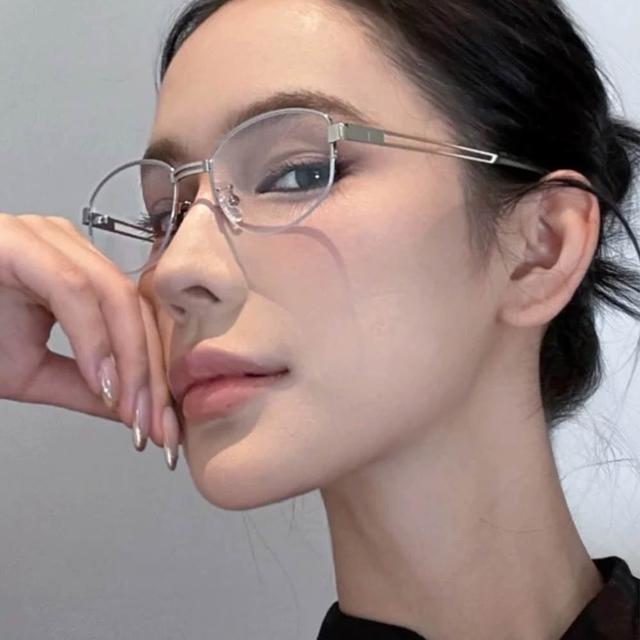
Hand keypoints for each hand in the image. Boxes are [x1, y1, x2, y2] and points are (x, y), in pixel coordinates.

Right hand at [0, 213, 179, 469]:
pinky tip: (104, 382)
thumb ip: (84, 386)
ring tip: (132, 412)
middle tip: (155, 427)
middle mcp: (69, 248)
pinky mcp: (19, 241)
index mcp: (77, 272)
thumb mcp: (31, 372)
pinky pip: (74, 290)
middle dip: (150, 375)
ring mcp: (46, 239)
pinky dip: (95, 339)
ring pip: (114, 297)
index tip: (162, 425)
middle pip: (135, 311)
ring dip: (131, 361)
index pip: (137, 322)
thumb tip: (131, 411)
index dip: (156, 376)